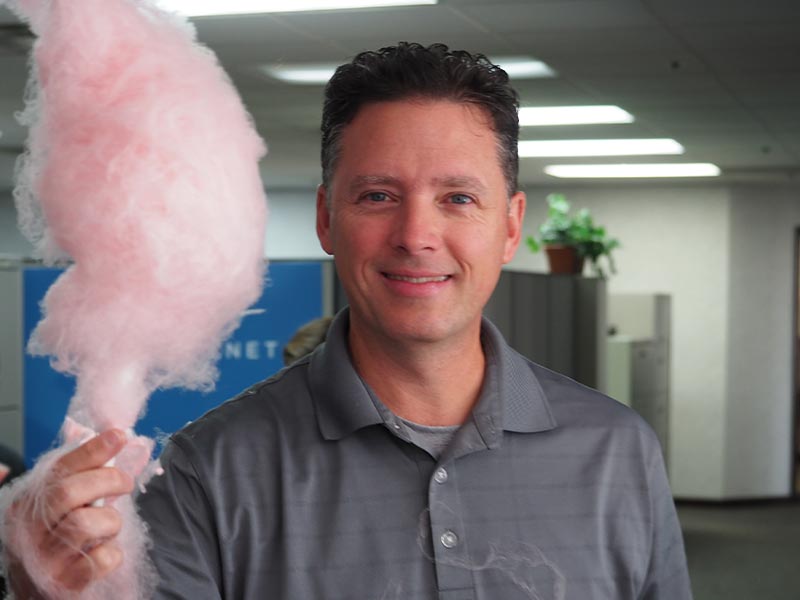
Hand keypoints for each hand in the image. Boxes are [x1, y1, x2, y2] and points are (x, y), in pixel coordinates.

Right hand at [6, 429, 133, 595]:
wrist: (37, 593)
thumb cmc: (55, 543)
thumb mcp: (55, 509)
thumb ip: (76, 479)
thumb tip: (112, 439)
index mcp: (26, 504)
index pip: (58, 469)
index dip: (92, 450)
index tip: (119, 436)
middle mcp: (29, 530)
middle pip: (70, 491)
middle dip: (108, 480)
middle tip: (125, 482)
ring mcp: (45, 558)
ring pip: (87, 523)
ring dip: (110, 520)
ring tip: (108, 526)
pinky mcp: (65, 582)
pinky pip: (102, 558)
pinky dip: (113, 553)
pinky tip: (104, 552)